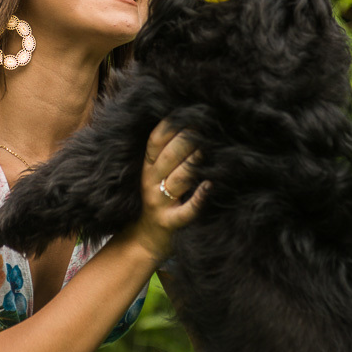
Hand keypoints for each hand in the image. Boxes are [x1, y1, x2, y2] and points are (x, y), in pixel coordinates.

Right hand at [125, 119, 208, 263]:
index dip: (171, 125)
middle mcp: (150, 182)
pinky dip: (199, 199)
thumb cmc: (154, 200)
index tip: (189, 111)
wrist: (141, 240)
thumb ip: (165, 153)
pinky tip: (210, 185)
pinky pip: (186, 211)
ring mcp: (159, 203)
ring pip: (178, 179)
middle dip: (187, 138)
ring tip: (209, 147)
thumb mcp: (151, 174)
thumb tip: (190, 124)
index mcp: (146, 167)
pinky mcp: (170, 223)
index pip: (155, 141)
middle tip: (206, 123)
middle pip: (169, 156)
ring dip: (194, 162)